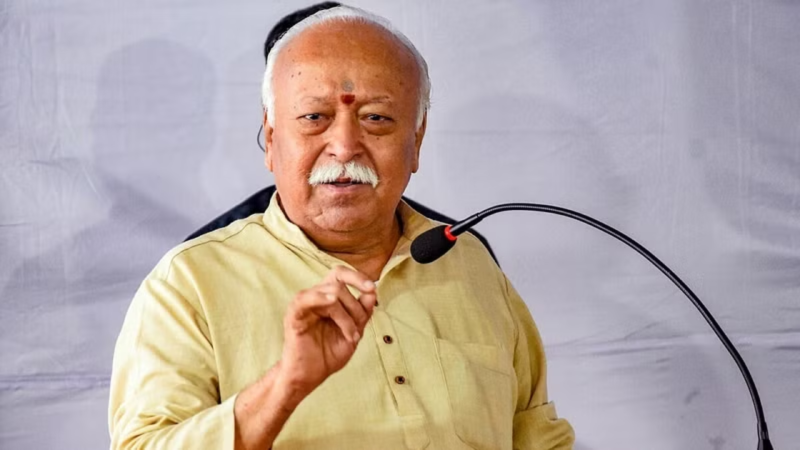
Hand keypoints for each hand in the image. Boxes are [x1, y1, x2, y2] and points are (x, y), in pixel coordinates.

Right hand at [278, 266, 377, 403]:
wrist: (310, 376)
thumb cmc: (328, 354)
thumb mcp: (353, 332)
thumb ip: (363, 312)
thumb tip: (372, 291)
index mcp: (327, 298)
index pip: (341, 274)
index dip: (357, 277)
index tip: (371, 288)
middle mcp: (315, 297)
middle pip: (338, 282)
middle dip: (355, 305)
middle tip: (359, 327)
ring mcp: (303, 305)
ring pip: (331, 293)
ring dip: (346, 316)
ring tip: (350, 336)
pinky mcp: (293, 315)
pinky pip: (305, 299)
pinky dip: (321, 298)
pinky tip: (332, 304)